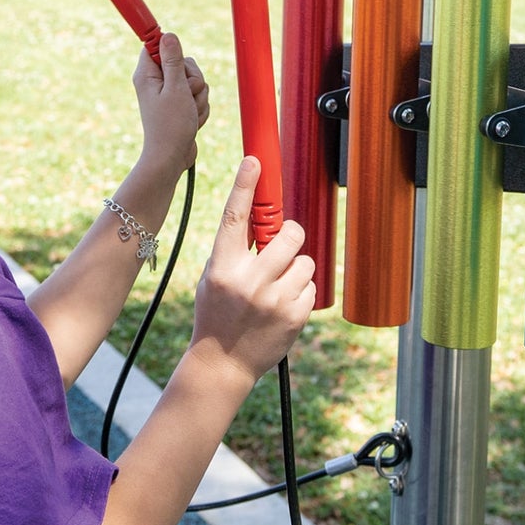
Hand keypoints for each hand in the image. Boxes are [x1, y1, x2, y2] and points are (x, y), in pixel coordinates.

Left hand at [132, 33, 208, 176]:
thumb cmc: (170, 126)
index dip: (170, 46)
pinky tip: (192, 120)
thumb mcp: (175, 89)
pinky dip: (200, 107)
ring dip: (199, 97)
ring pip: (196, 80)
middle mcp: (156, 81)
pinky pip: (198, 96)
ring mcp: (169, 93)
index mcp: (147, 74)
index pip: (157, 45)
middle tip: (187, 95)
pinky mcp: (180, 104)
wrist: (172, 158)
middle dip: (194, 78)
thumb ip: (173, 61)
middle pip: (184, 62)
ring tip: (189, 112)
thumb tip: (168, 34)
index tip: (174, 46)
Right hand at [189, 157, 315, 385]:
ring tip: (278, 285)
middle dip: (289, 235)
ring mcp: (274, 301)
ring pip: (305, 260)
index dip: (245, 185)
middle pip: (288, 234)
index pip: (235, 217)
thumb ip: (234, 249)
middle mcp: (248, 282)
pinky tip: (282, 305)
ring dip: (296, 267)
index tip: (254, 160)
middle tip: (282, 244)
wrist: (222, 364)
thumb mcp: (213, 277)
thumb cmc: (216, 314)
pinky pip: (311, 286)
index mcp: (222, 268)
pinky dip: (301, 290)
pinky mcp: (295, 316)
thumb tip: (262, 215)